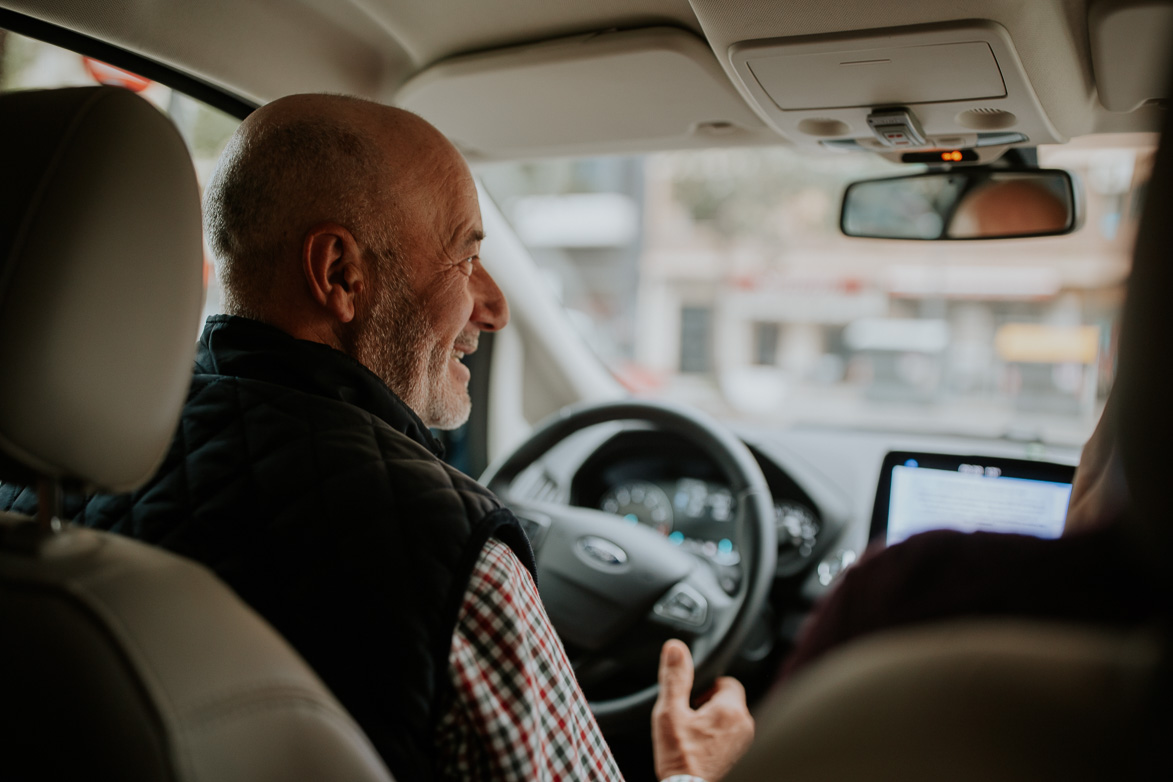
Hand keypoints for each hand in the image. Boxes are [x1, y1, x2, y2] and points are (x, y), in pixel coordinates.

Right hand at [651, 639, 753, 781]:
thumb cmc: (679, 757)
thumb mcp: (670, 712)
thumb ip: (675, 677)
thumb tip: (675, 648)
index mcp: (730, 709)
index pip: (726, 681)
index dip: (706, 686)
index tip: (690, 700)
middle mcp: (744, 724)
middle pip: (728, 698)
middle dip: (708, 702)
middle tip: (688, 717)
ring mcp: (743, 742)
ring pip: (729, 716)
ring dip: (712, 719)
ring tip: (692, 732)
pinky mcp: (739, 754)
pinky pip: (730, 733)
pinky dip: (717, 734)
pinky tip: (699, 745)